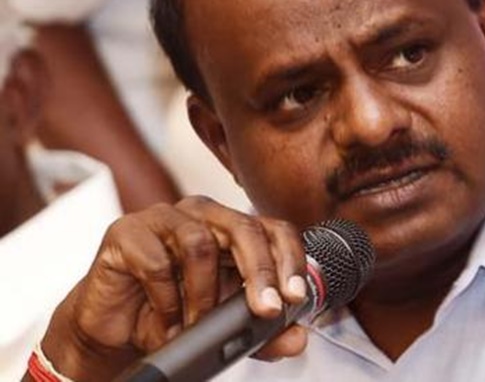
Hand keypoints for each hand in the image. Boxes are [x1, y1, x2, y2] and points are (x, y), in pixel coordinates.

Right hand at [38, 196, 309, 380]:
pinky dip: (166, 299)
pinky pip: (156, 262)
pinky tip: (167, 319)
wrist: (118, 333)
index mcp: (233, 228)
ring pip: (199, 244)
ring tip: (197, 323)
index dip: (289, 259)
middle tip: (264, 309)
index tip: (295, 296)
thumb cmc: (174, 315)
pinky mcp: (126, 232)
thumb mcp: (227, 329)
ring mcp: (164, 218)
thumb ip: (265, 333)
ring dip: (203, 294)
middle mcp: (203, 215)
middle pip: (244, 227)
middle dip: (260, 271)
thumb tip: (297, 339)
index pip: (274, 230)